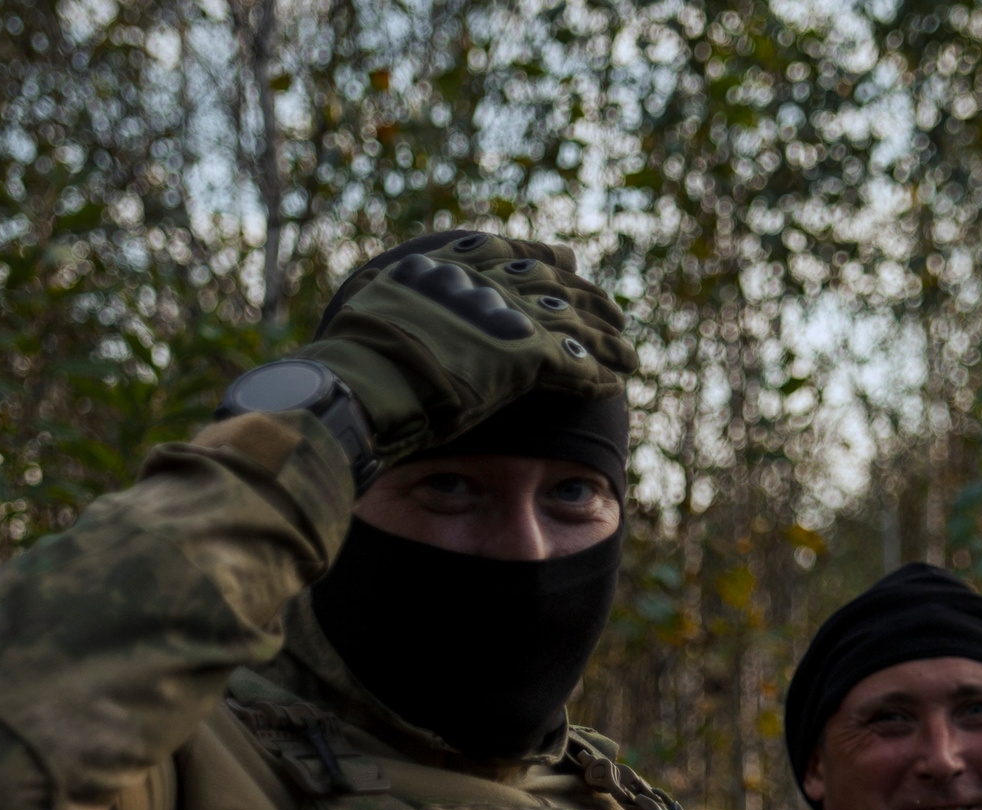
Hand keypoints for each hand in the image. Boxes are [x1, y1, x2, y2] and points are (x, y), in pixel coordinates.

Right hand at [295, 232, 633, 469]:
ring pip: (572, 322)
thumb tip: (378, 287)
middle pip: (551, 283)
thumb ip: (393, 291)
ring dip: (604, 339)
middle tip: (615, 312)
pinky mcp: (524, 353)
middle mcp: (483, 281)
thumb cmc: (352, 355)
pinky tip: (612, 386)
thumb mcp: (369, 305)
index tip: (567, 258)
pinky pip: (573, 364)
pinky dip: (595, 375)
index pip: (507, 251)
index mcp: (447, 264)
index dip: (541, 257)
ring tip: (629, 356)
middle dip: (586, 298)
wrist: (363, 378)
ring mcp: (505, 314)